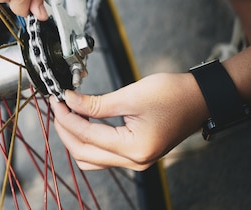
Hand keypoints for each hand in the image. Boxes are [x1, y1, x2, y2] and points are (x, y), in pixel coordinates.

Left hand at [49, 72, 208, 170]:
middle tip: (58, 107)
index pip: (87, 136)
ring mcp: (136, 160)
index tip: (56, 101)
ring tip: (68, 114)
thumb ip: (96, 103)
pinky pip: (104, 154)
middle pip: (84, 153)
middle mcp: (135, 161)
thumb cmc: (173, 94)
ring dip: (75, 138)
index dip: (67, 117)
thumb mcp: (130, 95)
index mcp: (134, 148)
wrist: (200, 98)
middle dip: (66, 130)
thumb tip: (69, 101)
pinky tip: (83, 120)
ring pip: (92, 158)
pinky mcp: (137, 153)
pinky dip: (89, 140)